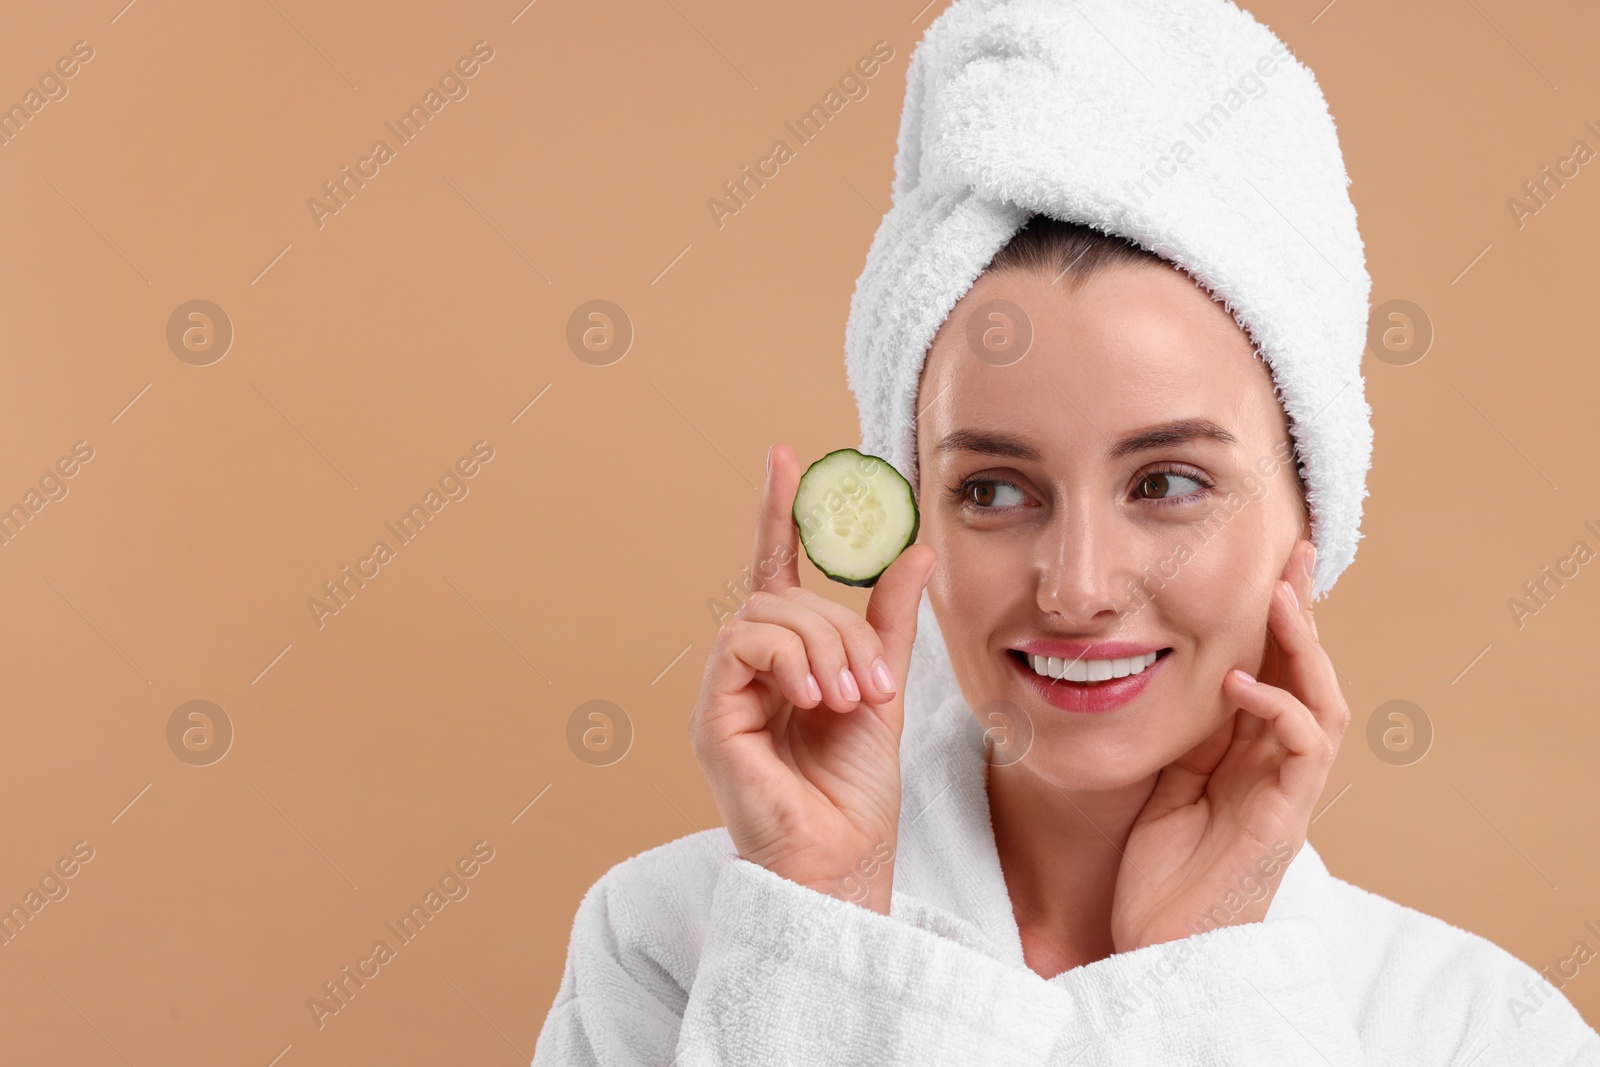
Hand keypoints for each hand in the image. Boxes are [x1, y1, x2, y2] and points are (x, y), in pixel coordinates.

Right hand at [689, 443, 935, 913]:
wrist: (845, 859)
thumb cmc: (857, 790)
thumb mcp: (884, 687)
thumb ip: (889, 620)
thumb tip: (916, 548)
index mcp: (785, 660)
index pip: (773, 569)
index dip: (776, 513)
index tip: (783, 455)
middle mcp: (747, 670)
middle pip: (781, 596)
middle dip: (838, 625)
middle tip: (873, 682)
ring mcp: (725, 692)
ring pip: (764, 613)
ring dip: (822, 645)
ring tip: (851, 698)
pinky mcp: (712, 715)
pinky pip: (741, 642)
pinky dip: (788, 657)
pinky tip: (816, 696)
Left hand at [1109, 538, 1349, 952]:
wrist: (1160, 947)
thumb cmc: (1161, 873)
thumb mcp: (1165, 781)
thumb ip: (1187, 733)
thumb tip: (1181, 672)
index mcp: (1247, 754)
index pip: (1272, 671)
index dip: (1274, 620)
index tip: (1268, 563)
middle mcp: (1277, 766)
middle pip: (1307, 674)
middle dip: (1302, 613)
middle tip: (1293, 554)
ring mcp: (1286, 791)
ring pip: (1320, 702)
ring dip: (1304, 648)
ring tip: (1280, 598)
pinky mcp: (1284, 817)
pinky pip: (1302, 750)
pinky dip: (1280, 709)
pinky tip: (1242, 685)